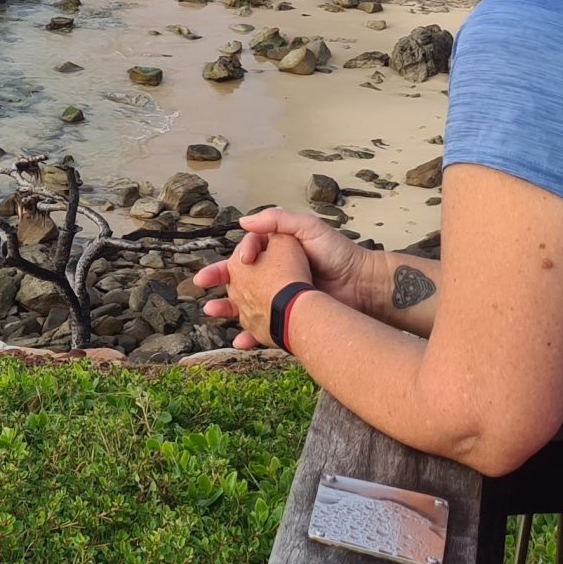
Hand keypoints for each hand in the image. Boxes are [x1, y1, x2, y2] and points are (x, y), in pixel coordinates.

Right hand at [195, 208, 375, 344]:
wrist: (362, 287)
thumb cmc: (339, 254)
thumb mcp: (309, 228)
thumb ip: (278, 221)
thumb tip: (244, 221)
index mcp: (278, 250)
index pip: (248, 251)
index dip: (239, 256)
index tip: (241, 262)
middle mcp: (275, 273)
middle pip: (239, 276)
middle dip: (218, 279)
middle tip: (201, 283)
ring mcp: (280, 296)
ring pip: (245, 303)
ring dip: (226, 307)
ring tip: (211, 311)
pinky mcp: (288, 318)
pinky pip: (263, 329)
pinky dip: (249, 337)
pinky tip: (237, 342)